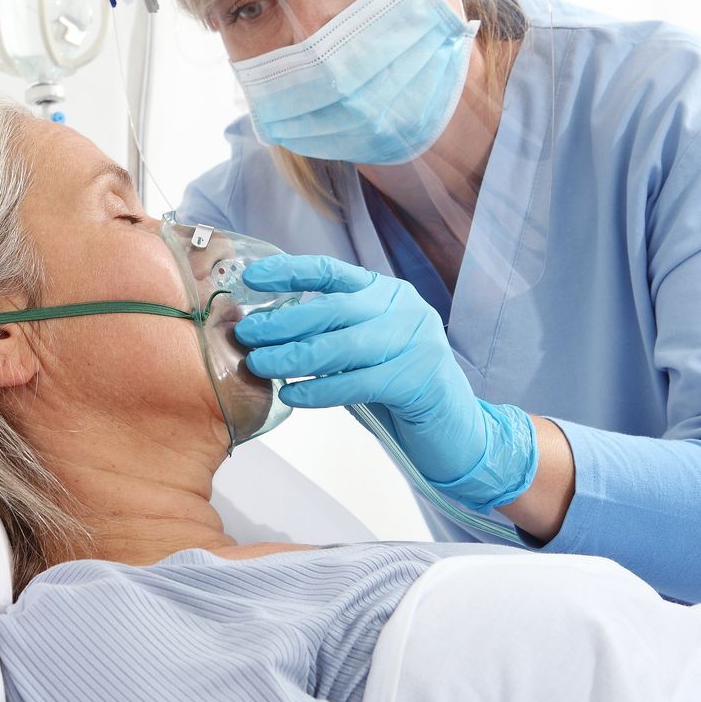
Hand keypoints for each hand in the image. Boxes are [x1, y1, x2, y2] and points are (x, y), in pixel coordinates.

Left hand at [235, 255, 537, 510]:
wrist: (455, 430)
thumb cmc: (397, 386)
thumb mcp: (364, 348)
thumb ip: (329, 332)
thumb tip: (266, 328)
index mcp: (386, 292)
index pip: (331, 271)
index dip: (289, 271)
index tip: (252, 278)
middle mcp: (403, 309)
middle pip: (331, 309)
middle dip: (282, 321)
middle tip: (246, 333)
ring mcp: (414, 342)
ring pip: (341, 346)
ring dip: (293, 357)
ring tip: (260, 365)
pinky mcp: (418, 379)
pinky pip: (357, 383)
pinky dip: (320, 390)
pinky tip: (293, 396)